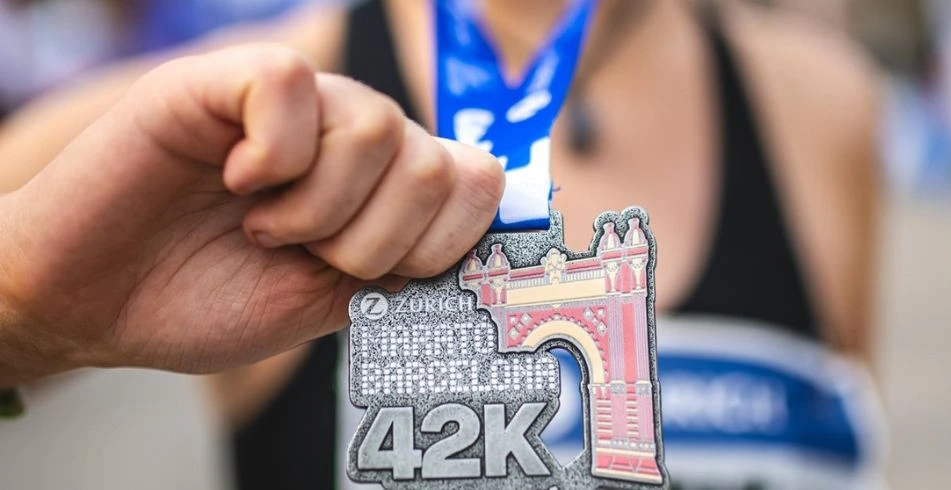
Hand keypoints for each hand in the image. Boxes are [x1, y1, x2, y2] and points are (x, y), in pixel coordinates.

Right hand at [0, 45, 503, 383]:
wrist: (97, 303)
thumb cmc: (203, 300)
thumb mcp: (325, 302)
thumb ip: (398, 268)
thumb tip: (478, 246)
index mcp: (382, 186)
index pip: (477, 177)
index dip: (450, 237)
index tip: (389, 276)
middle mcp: (349, 135)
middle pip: (431, 162)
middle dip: (373, 240)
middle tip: (302, 253)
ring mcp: (293, 106)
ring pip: (377, 126)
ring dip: (319, 208)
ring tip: (261, 226)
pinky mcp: (222, 82)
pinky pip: (292, 83)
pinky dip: (272, 155)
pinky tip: (238, 181)